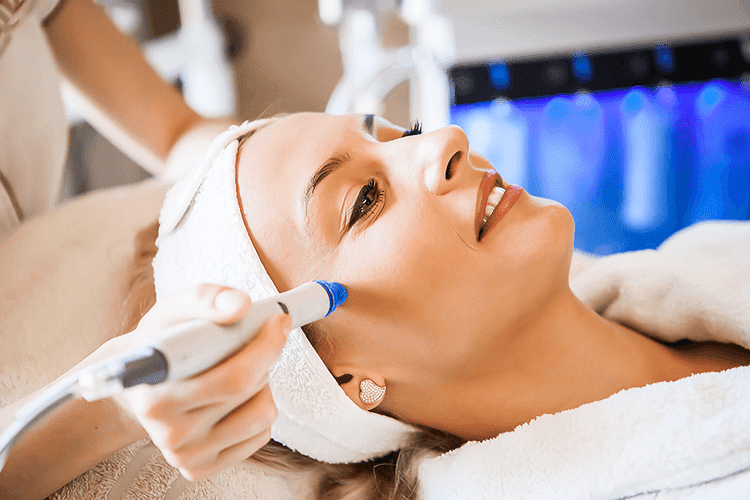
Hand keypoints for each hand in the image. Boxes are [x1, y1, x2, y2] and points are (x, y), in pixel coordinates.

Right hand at [113, 284, 289, 480]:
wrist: (139, 386)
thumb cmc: (160, 344)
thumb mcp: (174, 310)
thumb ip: (206, 298)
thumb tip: (241, 305)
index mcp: (159, 394)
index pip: (233, 379)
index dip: (265, 348)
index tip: (278, 322)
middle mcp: (169, 433)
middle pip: (251, 393)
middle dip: (263, 358)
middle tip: (250, 342)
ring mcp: (186, 455)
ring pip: (262, 416)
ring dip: (262, 386)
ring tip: (236, 372)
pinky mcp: (202, 467)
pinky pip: (259, 436)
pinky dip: (256, 409)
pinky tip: (233, 398)